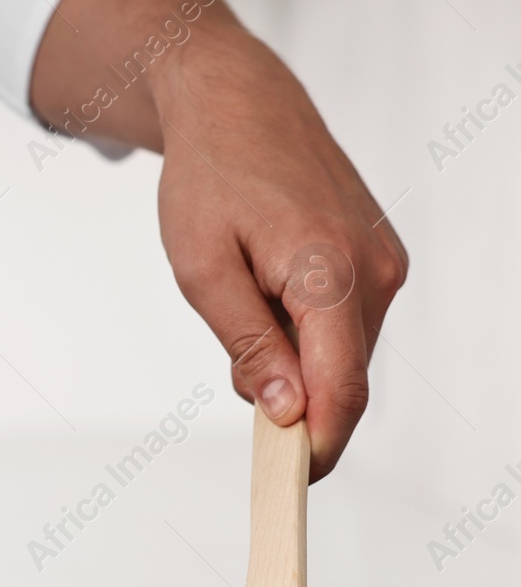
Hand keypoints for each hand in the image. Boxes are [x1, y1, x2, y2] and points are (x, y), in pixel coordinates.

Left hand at [29, 0, 408, 480]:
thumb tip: (284, 410)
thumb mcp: (201, 269)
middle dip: (291, 399)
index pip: (339, 390)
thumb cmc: (210, 178)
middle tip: (236, 369)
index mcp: (329, 272)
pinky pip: (346, 327)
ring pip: (344, 355)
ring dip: (296, 363)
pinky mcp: (382, 260)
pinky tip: (269, 294)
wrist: (237, 103)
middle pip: (343, 379)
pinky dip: (308, 334)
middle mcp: (375, 270)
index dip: (316, 447)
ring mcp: (387, 264)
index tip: (288, 484)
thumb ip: (247, 344)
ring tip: (245, 307)